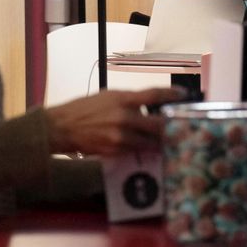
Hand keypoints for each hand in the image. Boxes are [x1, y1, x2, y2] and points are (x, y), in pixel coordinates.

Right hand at [43, 86, 179, 155]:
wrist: (62, 127)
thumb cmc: (86, 108)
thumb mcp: (109, 96)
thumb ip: (130, 102)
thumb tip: (149, 107)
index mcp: (123, 100)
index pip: (154, 95)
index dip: (172, 95)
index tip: (184, 95)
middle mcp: (124, 118)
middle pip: (159, 124)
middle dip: (171, 126)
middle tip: (179, 126)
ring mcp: (121, 137)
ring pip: (150, 142)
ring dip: (160, 141)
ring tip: (167, 139)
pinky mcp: (116, 151)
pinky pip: (136, 151)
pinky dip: (143, 149)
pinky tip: (148, 147)